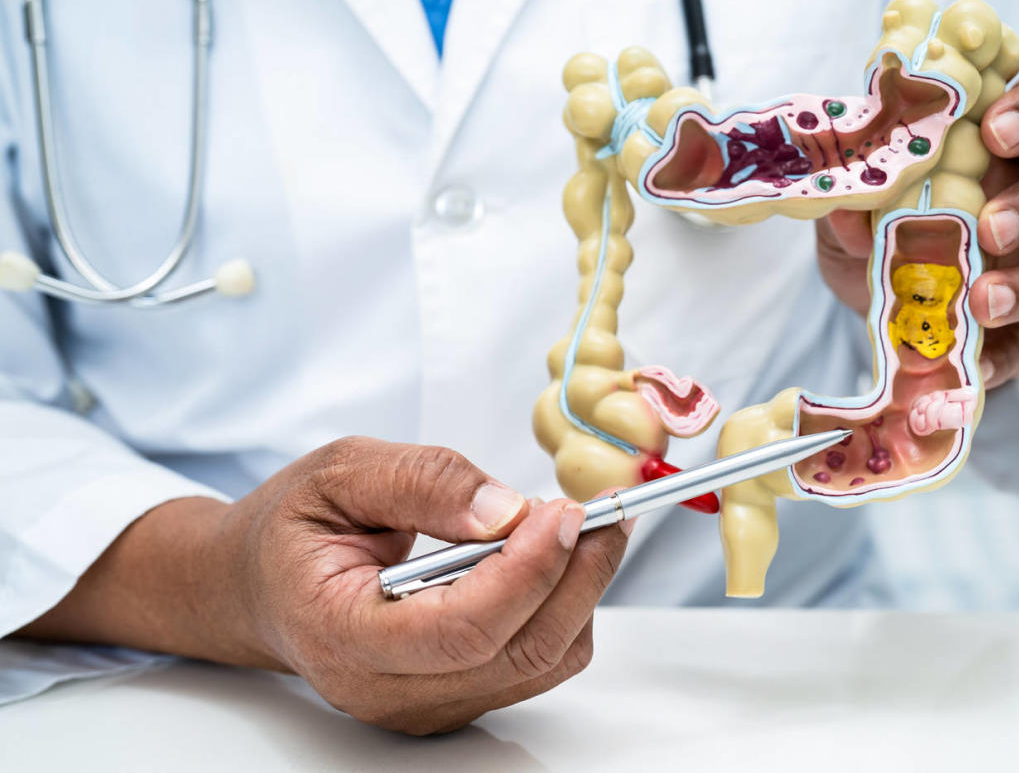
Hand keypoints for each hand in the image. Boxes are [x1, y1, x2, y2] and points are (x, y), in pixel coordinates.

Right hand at [19, 437, 628, 734]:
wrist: (259, 585)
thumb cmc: (294, 530)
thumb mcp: (341, 472)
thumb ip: (422, 484)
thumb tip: (503, 509)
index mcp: (341, 631)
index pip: (460, 629)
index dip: (527, 570)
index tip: (563, 510)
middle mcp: (384, 687)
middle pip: (516, 651)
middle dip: (576, 575)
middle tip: (601, 510)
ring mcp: (422, 703)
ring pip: (540, 662)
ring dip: (579, 590)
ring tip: (576, 525)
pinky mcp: (453, 698)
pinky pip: (536, 664)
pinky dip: (562, 607)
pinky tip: (550, 559)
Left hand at [816, 69, 1018, 388]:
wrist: (884, 311)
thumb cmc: (882, 233)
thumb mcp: (855, 211)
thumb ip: (853, 201)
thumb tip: (844, 207)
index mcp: (1009, 142)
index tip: (994, 130)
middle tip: (991, 225)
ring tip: (984, 301)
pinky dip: (1011, 349)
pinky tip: (979, 361)